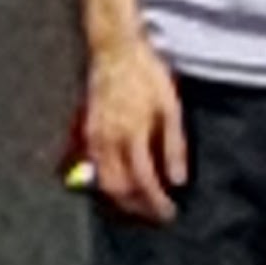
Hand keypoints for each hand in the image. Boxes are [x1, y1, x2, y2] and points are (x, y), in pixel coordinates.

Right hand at [82, 39, 185, 221]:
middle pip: (119, 188)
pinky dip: (107, 182)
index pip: (144, 181)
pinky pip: (94, 167)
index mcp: (132, 134)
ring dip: (121, 198)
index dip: (156, 202)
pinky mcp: (88, 131)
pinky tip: (121, 182)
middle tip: (155, 214)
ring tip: (139, 203)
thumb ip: (173, 146)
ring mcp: (95, 137)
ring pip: (103, 181)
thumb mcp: (170, 107)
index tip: (169, 213)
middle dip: (137, 207)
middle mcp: (109, 140)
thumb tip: (177, 180)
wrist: (115, 50)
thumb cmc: (147, 75)